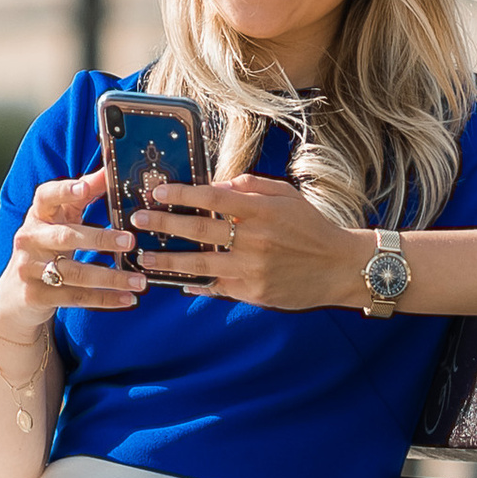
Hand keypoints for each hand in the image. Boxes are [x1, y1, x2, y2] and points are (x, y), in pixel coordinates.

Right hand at [0, 170, 139, 336]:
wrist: (15, 295)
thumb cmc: (46, 248)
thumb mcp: (60, 219)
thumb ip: (84, 194)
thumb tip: (110, 169)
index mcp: (38, 215)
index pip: (46, 196)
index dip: (64, 191)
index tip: (84, 187)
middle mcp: (29, 238)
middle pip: (66, 237)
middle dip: (100, 239)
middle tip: (131, 242)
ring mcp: (28, 268)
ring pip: (74, 272)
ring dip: (110, 277)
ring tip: (140, 280)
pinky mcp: (35, 295)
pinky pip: (74, 297)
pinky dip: (104, 299)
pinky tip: (127, 299)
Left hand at [131, 174, 377, 311]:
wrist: (339, 266)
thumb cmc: (310, 226)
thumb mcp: (284, 195)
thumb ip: (248, 187)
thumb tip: (214, 185)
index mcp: (261, 210)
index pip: (213, 198)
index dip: (182, 194)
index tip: (157, 192)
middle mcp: (254, 238)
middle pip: (199, 229)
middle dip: (164, 224)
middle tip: (137, 221)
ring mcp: (253, 268)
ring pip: (201, 263)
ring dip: (168, 261)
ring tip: (143, 257)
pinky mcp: (254, 292)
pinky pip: (217, 287)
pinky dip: (195, 284)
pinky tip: (175, 281)